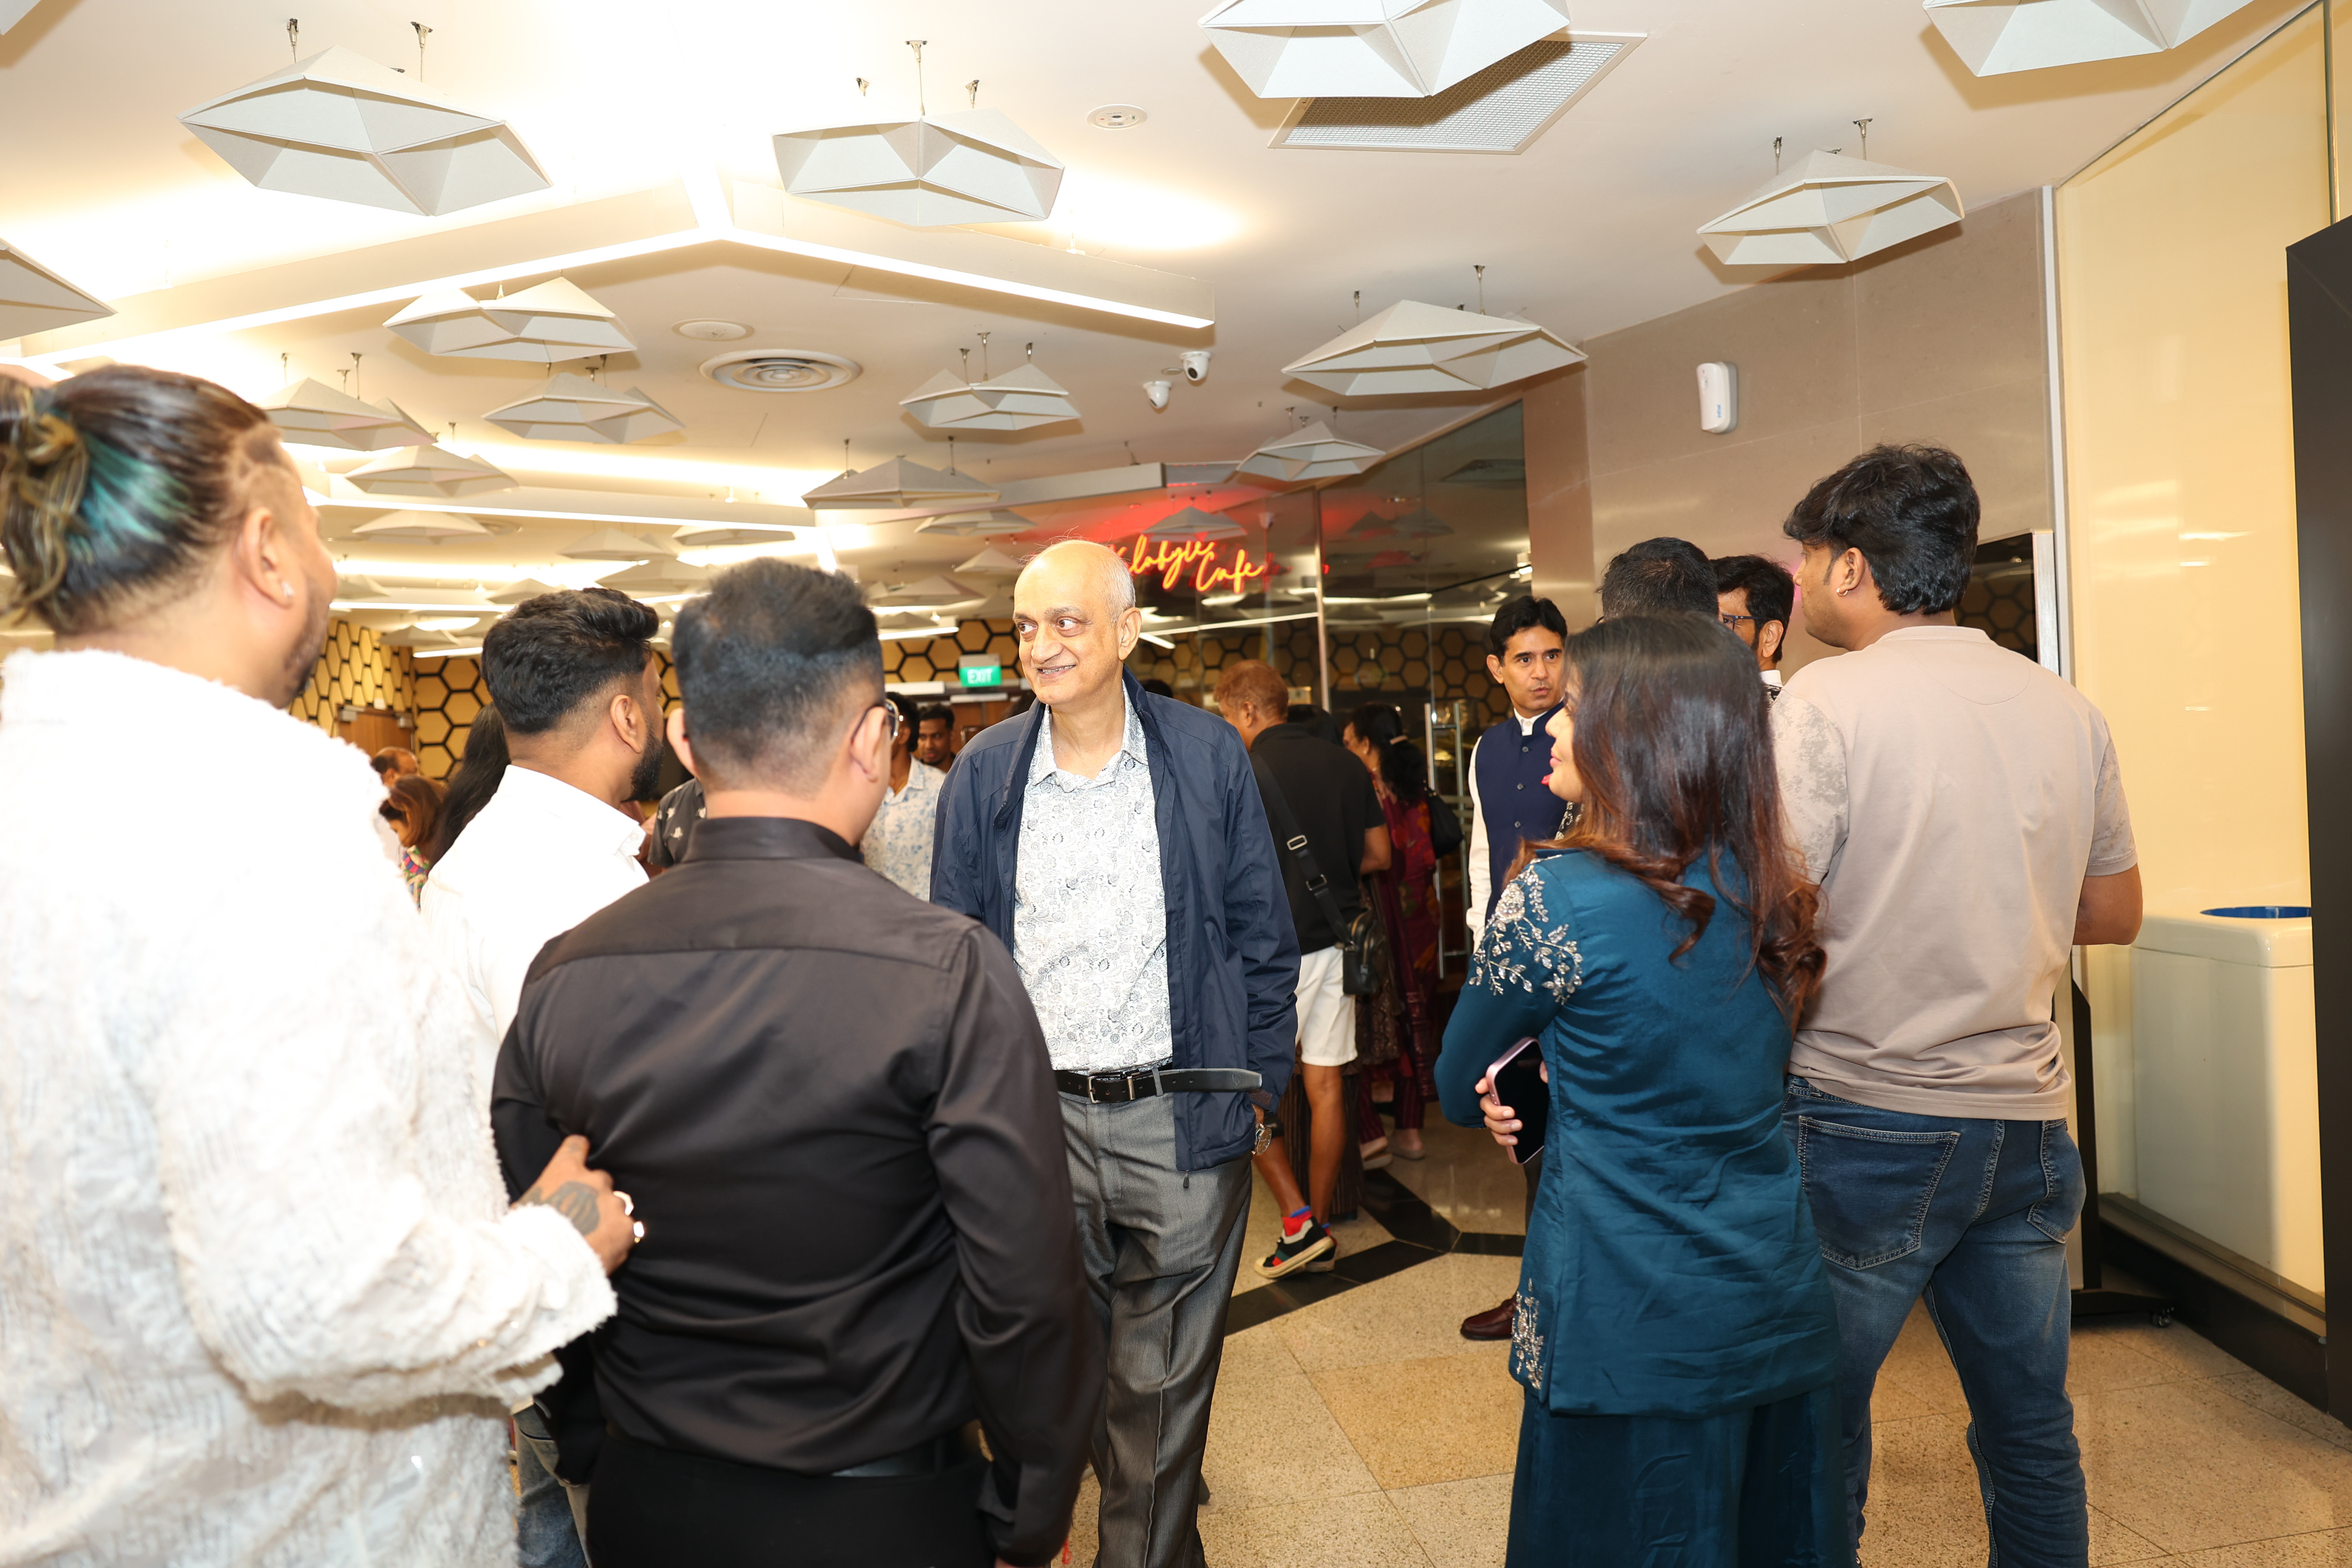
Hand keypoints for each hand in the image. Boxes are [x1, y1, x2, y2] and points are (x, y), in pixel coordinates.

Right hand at [516, 1134, 638, 1274]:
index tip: (580, 1159)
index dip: (579, 1152)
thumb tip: (546, 1200)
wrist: (543, 1270)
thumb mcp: (523, 1208)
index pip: (578, 1145)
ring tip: (592, 1239)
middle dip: (594, 1195)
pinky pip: (626, 1229)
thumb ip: (545, 1196)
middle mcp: (594, 1181)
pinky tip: (602, 1251)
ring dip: (607, 1217)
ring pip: (615, 1205)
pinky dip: (618, 1238)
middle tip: (582, 1217)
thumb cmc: (524, 1238)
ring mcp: (613, 1203)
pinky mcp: (626, 1228)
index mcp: (565, 1171)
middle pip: (601, 1179)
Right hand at [1476, 1062, 1548, 1150]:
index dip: (1483, 1084)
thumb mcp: (1547, 1070)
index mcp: (1507, 1082)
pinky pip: (1498, 1135)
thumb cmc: (1547, 1083)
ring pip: (1490, 1122)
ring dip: (1501, 1126)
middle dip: (1495, 1111)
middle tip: (1511, 1113)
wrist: (1557, 1107)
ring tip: (1518, 1126)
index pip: (1489, 1079)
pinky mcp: (1509, 1128)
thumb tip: (1544, 1075)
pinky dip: (1503, 1139)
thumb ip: (1546, 1067)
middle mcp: (1501, 1098)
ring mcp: (1504, 1115)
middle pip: (1485, 1105)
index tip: (1481, 1089)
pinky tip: (1514, 1140)